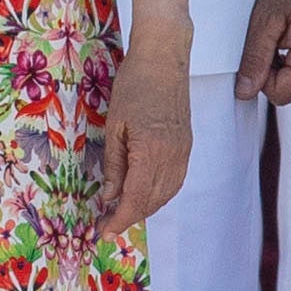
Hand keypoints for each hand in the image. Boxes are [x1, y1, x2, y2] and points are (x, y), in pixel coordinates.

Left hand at [89, 58, 192, 241]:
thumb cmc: (135, 84)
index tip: (104, 232)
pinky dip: (159, 194)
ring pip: (167, 194)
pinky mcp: (186, 144)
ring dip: (146, 208)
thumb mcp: (114, 126)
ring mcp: (183, 151)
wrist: (165, 58)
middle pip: (153, 201)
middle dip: (130, 218)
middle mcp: (173, 155)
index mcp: (151, 150)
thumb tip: (110, 197)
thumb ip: (115, 165)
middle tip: (107, 225)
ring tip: (123, 213)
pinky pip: (175, 180)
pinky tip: (145, 194)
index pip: (136, 199)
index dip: (120, 220)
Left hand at [236, 0, 290, 106]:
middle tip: (273, 41)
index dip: (262, 76)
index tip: (263, 49)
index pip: (280, 93)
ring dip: (282, 68)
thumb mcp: (264, 20)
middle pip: (289, 93)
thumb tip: (245, 90)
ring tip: (283, 38)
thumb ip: (254, 59)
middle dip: (272, 73)